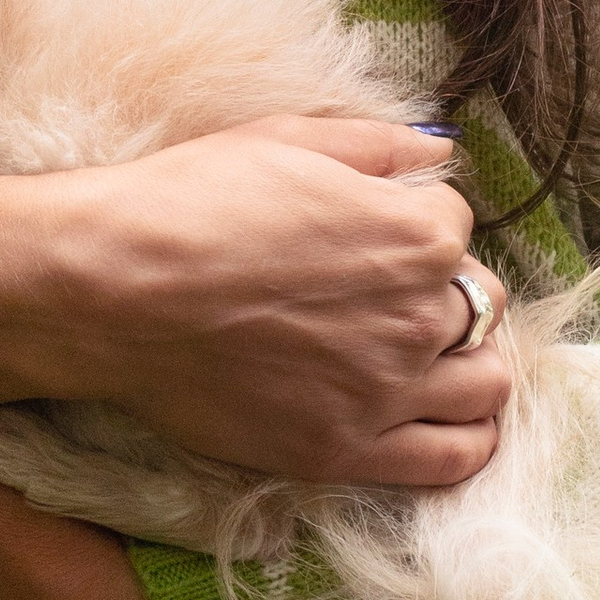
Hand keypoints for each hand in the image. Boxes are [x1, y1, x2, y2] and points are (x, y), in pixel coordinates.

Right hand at [0, 116, 508, 490]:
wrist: (113, 290)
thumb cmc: (188, 202)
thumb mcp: (284, 140)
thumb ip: (376, 145)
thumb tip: (434, 151)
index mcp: (414, 235)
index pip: (455, 227)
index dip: (413, 224)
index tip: (370, 233)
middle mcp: (419, 317)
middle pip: (478, 307)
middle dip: (443, 296)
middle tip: (387, 296)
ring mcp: (386, 392)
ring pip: (486, 387)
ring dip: (468, 366)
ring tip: (425, 358)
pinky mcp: (345, 450)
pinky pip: (452, 458)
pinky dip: (464, 439)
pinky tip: (436, 418)